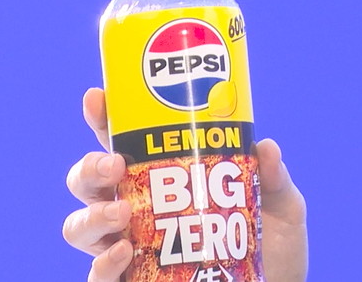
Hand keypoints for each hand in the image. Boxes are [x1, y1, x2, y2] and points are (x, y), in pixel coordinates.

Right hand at [63, 88, 309, 281]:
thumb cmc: (273, 245)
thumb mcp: (281, 205)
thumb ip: (273, 177)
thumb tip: (264, 146)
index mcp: (164, 178)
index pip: (123, 143)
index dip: (104, 119)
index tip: (98, 97)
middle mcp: (137, 210)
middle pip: (88, 182)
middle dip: (90, 168)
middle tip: (116, 164)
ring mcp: (130, 248)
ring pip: (80, 227)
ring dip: (92, 215)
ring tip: (121, 212)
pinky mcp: (132, 281)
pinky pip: (97, 276)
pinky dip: (102, 264)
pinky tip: (124, 251)